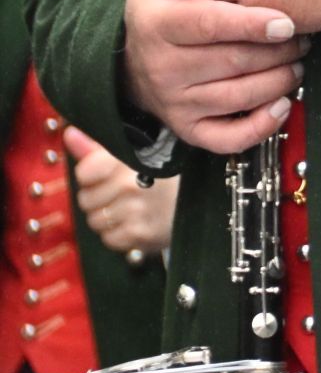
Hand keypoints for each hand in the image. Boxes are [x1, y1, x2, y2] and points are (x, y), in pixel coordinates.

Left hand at [64, 126, 179, 255]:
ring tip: (130, 209)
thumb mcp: (135, 155)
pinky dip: (118, 234)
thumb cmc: (163, 178)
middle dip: (98, 198)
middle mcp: (131, 185)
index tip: (104, 174)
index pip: (85, 171)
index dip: (90, 175)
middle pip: (86, 199)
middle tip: (123, 193)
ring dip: (108, 217)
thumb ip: (97, 148)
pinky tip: (135, 223)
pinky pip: (109, 238)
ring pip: (95, 220)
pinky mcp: (139, 235)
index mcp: (131, 160)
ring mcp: (136, 211)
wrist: (199, 205)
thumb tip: (69, 134)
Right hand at [122, 0, 306, 153]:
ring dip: (279, 80)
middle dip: (277, 51)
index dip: (251, 24)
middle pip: (233, 61)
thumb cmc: (161, 13)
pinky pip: (228, 139)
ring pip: (238, 96)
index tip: (286, 23)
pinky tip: (283, 104)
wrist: (131, 63)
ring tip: (298, 62)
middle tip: (303, 38)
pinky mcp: (188, 130)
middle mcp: (163, 69)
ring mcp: (175, 104)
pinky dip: (261, 126)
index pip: (208, 24)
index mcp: (157, 26)